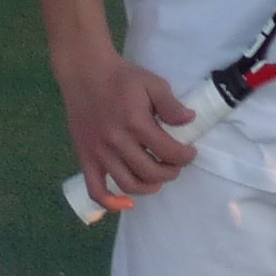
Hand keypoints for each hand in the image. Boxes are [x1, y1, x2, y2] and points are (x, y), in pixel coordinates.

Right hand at [57, 41, 199, 211]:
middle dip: (170, 172)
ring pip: (128, 183)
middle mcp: (116, 142)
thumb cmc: (122, 77)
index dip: (185, 156)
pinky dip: (110, 203)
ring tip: (158, 178)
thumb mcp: (152, 83)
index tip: (190, 152)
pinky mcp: (85, 158)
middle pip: (150, 171)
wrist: (85, 73)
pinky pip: (95, 189)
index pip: (168, 151)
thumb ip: (171, 105)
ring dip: (149, 186)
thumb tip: (189, 121)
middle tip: (176, 165)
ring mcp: (98, 152)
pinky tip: (126, 203)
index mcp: (135, 122)